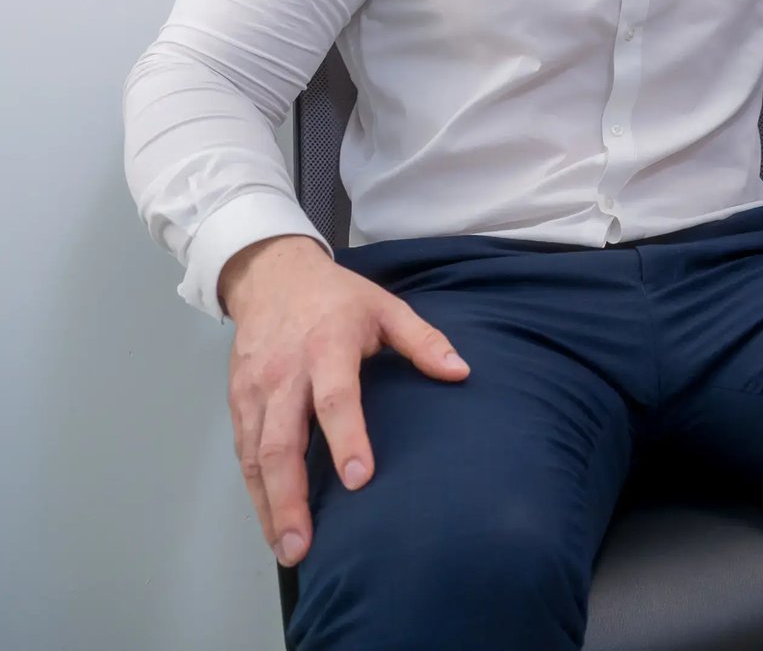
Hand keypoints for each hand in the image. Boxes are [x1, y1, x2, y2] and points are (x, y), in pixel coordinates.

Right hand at [221, 236, 469, 567]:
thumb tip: (462, 372)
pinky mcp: (237, 401)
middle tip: (304, 545)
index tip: (359, 479)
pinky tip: (271, 519)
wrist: (272, 276)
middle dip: (290, 498)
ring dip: (269, 506)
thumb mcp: (387, 308)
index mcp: (327, 347)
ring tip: (288, 549)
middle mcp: (285, 373)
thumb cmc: (338, 297)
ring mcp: (255, 390)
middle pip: (281, 443)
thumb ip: (424, 341)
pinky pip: (243, 452)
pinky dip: (255, 490)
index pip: (335, 399)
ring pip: (255, 456)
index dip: (347, 439)